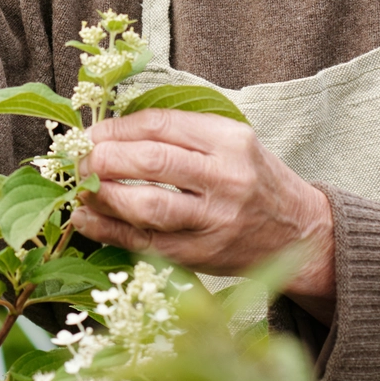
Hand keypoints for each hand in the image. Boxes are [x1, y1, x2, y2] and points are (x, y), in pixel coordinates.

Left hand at [70, 109, 334, 319]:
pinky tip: (87, 220)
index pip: (161, 125)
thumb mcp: (230, 142)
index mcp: (230, 140)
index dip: (117, 127)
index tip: (92, 132)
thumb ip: (181, 133)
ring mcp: (216, 220)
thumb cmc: (253, 178)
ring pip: (148, 206)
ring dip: (104, 196)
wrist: (299, 232)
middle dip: (105, 158)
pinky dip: (110, 231)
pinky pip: (147, 243)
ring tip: (81, 188)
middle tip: (81, 159)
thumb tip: (110, 131)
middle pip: (152, 162)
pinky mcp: (204, 255)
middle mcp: (226, 178)